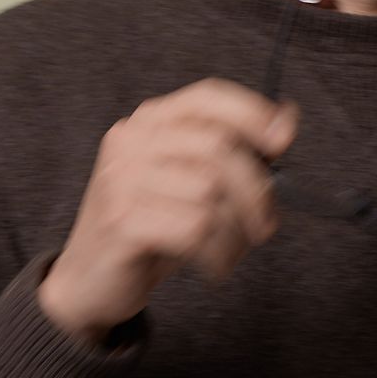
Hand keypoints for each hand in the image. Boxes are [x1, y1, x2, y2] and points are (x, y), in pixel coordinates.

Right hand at [38, 78, 296, 343]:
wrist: (89, 281)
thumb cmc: (154, 224)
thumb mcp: (193, 179)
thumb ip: (234, 149)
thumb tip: (287, 118)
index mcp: (150, 120)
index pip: (208, 96)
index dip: (252, 112)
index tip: (283, 140)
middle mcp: (131, 140)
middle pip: (219, 148)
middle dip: (256, 190)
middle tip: (266, 224)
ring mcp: (121, 179)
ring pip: (211, 194)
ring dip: (237, 231)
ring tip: (232, 249)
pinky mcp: (121, 221)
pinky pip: (195, 230)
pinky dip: (218, 253)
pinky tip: (214, 265)